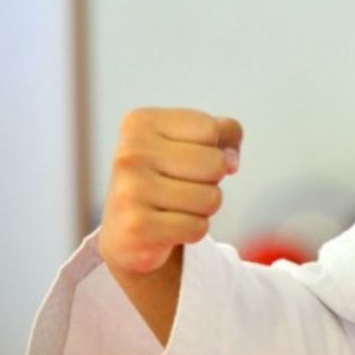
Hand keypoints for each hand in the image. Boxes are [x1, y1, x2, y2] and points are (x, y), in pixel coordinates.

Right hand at [97, 108, 241, 275]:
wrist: (122, 229)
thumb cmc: (162, 177)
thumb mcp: (188, 141)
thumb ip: (223, 134)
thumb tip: (231, 162)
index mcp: (140, 123)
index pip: (211, 130)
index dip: (213, 149)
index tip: (186, 160)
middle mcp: (130, 153)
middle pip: (214, 163)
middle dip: (211, 181)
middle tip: (182, 187)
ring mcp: (130, 191)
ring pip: (211, 198)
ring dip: (203, 208)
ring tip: (175, 207)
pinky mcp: (137, 228)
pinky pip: (199, 228)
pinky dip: (192, 231)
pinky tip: (168, 226)